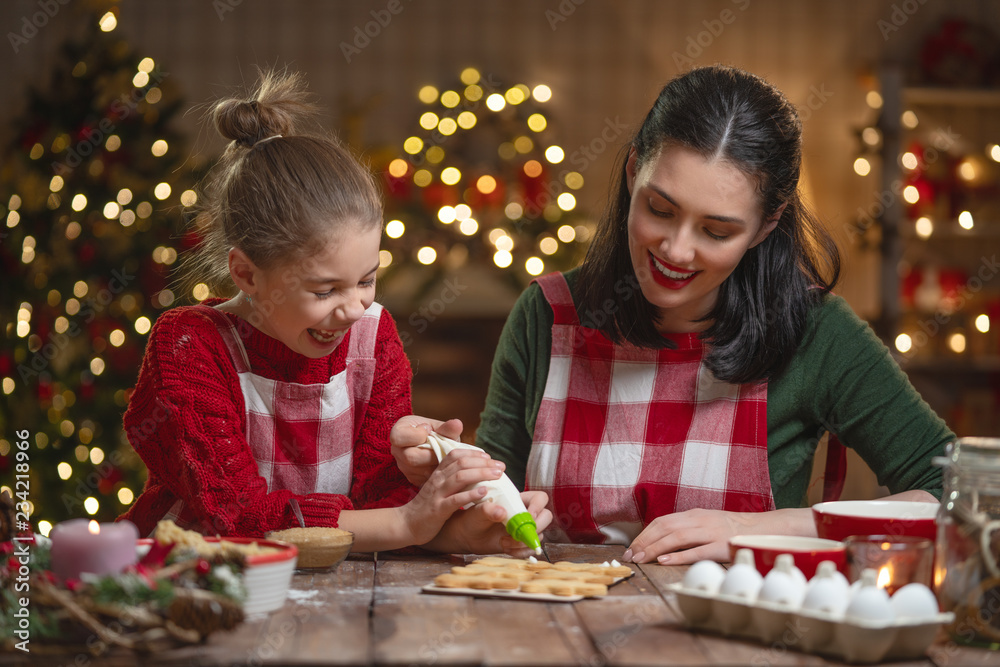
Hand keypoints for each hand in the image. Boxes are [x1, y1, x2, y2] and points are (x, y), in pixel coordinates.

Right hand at [390, 415, 463, 485]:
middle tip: (443, 449)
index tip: (429, 430)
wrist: (433, 443)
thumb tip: (457, 425)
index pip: (399, 437)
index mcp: (398, 433)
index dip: (416, 435)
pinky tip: (444, 465)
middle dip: (431, 454)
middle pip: (410, 458)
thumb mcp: (440, 427)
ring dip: (436, 465)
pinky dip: (437, 473)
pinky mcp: (412, 478)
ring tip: (445, 456)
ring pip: (419, 471)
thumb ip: (447, 427)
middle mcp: (397, 451)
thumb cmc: (434, 431)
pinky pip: (425, 479)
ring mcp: (403, 467)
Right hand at [398, 448, 503, 545]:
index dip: (474, 453)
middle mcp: (438, 480)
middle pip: (462, 463)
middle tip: (501, 466)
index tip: (489, 457)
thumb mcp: (438, 488)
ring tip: (497, 475)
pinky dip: (470, 494)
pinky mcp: (438, 509)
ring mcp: (437, 494)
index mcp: (438, 473)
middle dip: (483, 463)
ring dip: (481, 474)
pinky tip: (484, 493)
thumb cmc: (427, 506)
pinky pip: (455, 499)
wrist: (406, 524)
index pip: (456, 455)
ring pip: (460, 477)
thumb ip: (452, 479)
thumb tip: (474, 473)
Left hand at [426, 490, 552, 555]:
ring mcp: (524, 529)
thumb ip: (488, 509)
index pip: (540, 498)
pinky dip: (521, 552)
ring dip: (525, 542)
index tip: (528, 516)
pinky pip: (530, 549)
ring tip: (504, 543)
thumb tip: (501, 512)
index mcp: (518, 500)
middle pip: (546, 517)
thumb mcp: (477, 511)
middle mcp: (524, 513)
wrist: (467, 535)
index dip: (539, 506)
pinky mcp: (520, 543)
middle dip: (536, 527)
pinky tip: (506, 549)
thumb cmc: (472, 517)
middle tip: (518, 533)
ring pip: (539, 535)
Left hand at [623, 508, 813, 564]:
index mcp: (695, 514)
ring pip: (676, 537)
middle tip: (630, 556)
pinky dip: (679, 555)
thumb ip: (689, 529)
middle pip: (664, 527)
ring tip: (641, 559)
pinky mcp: (722, 545)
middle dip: (644, 542)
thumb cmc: (735, 529)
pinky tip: (664, 560)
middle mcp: (700, 520)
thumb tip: (664, 541)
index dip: (645, 534)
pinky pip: (697, 550)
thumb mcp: (708, 523)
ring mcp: (711, 532)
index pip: (662, 521)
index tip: (632, 547)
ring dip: (655, 548)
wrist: (766, 529)